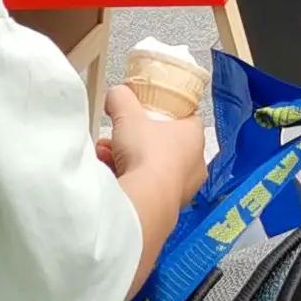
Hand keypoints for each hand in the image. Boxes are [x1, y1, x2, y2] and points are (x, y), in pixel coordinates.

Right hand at [98, 81, 204, 279]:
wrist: (145, 200)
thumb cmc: (147, 154)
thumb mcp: (128, 115)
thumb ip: (121, 98)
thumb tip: (116, 94)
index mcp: (194, 136)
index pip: (187, 119)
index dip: (167, 114)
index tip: (149, 113)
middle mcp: (195, 163)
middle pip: (165, 145)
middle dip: (138, 141)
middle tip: (119, 136)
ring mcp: (184, 188)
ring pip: (155, 169)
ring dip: (130, 161)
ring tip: (106, 156)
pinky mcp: (170, 207)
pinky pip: (149, 189)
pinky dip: (130, 180)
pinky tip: (110, 175)